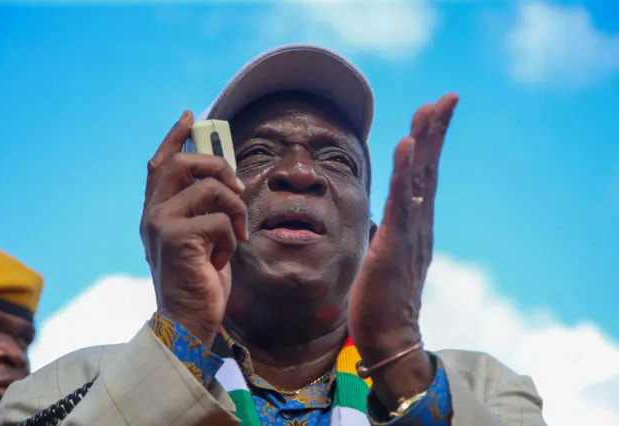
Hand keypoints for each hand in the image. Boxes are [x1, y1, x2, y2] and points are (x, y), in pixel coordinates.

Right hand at [140, 111, 247, 345]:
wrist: (189, 320)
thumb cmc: (200, 279)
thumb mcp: (203, 237)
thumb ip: (205, 208)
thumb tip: (227, 179)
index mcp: (158, 211)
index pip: (160, 164)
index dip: (175, 137)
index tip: (190, 117)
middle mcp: (152, 213)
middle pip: (184, 163)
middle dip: (218, 166)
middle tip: (237, 187)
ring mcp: (160, 224)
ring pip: (210, 189)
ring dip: (234, 210)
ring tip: (235, 235)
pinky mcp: (174, 237)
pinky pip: (219, 220)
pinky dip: (231, 238)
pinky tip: (222, 258)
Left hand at [348, 93, 458, 365]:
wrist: (391, 337)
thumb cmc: (384, 299)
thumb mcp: (386, 256)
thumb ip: (388, 232)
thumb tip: (381, 218)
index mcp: (416, 226)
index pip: (424, 177)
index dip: (430, 144)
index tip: (435, 112)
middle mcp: (420, 225)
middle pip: (429, 169)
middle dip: (435, 132)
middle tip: (445, 98)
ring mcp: (411, 234)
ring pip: (420, 180)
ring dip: (425, 142)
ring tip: (430, 109)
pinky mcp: (395, 246)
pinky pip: (402, 203)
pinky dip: (406, 172)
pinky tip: (407, 146)